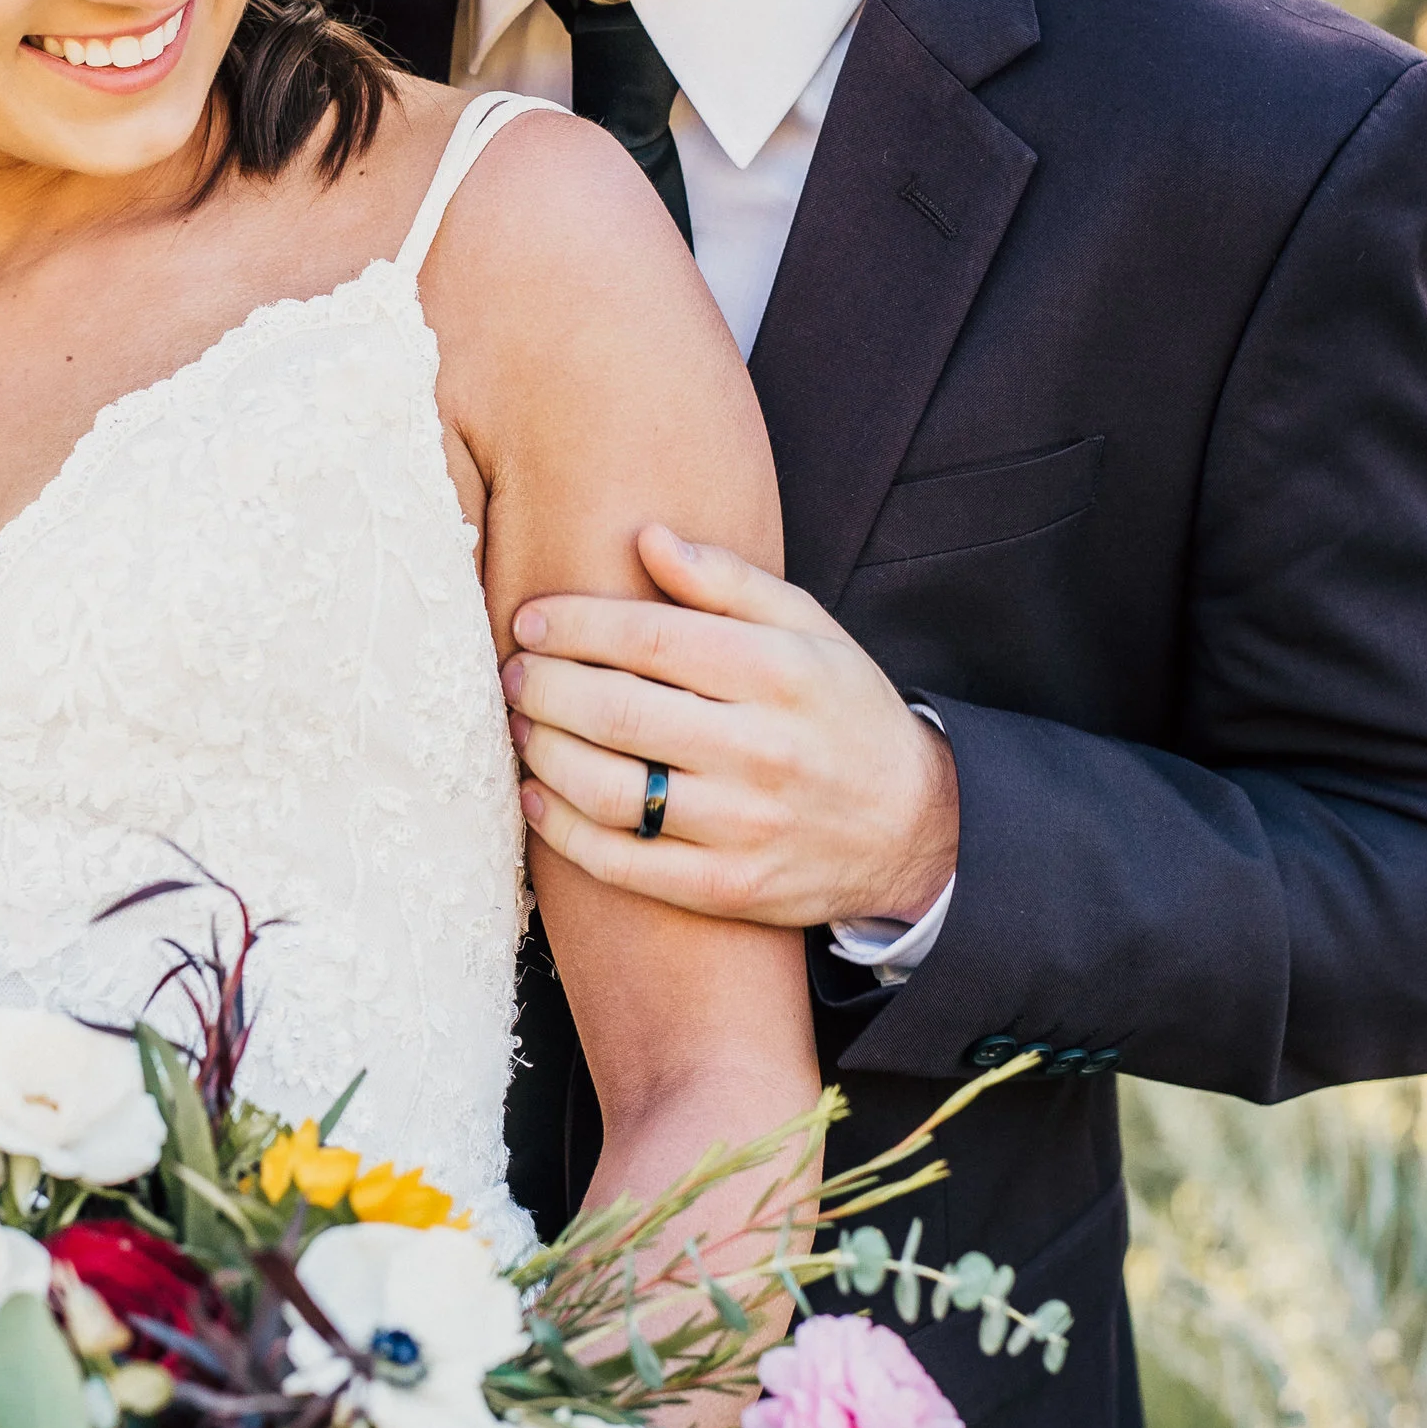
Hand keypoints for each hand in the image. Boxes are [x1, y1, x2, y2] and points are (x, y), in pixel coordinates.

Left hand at [502, 526, 959, 929]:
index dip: (575, 625)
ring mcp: (743, 827)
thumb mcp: (809, 630)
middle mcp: (762, 751)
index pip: (649, 640)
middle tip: (512, 673)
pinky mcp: (726, 889)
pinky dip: (561, 830)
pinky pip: (621, 861)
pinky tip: (535, 796)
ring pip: (609, 790)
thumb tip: (647, 538)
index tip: (531, 619)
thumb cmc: (843, 712)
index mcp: (780, 674)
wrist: (914, 828)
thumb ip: (728, 581)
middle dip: (544, 687)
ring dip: (543, 754)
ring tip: (521, 726)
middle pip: (618, 713)